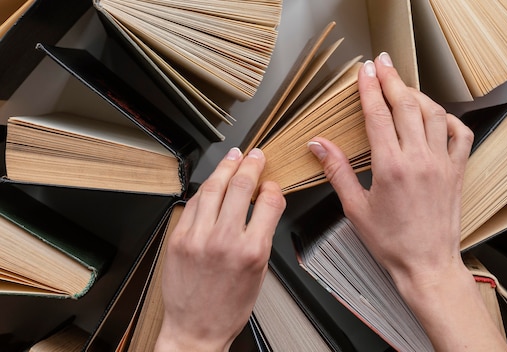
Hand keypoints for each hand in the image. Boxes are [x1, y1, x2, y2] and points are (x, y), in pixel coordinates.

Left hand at [155, 148, 285, 351]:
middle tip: (255, 155)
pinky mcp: (178, 239)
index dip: (273, 186)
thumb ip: (262, 234)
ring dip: (226, 167)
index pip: (269, 201)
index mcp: (252, 251)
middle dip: (250, 164)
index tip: (271, 183)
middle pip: (240, 185)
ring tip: (234, 157)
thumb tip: (265, 205)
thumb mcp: (260, 272)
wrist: (196, 329)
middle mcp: (224, 241)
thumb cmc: (230, 307)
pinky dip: (206, 189)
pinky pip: (194, 204)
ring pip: (214, 187)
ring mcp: (198, 238)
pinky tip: (213, 182)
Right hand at [308, 53, 506, 350]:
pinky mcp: (456, 171)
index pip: (378, 115)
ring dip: (417, 95)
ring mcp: (442, 163)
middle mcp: (419, 159)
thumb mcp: (355, 209)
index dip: (369, 88)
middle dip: (392, 79)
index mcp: (390, 167)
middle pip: (406, 105)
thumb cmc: (391, 242)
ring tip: (403, 87)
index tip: (364, 71)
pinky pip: (460, 133)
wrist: (427, 264)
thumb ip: (337, 171)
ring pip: (433, 114)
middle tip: (382, 64)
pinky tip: (436, 116)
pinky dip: (448, 118)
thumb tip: (319, 145)